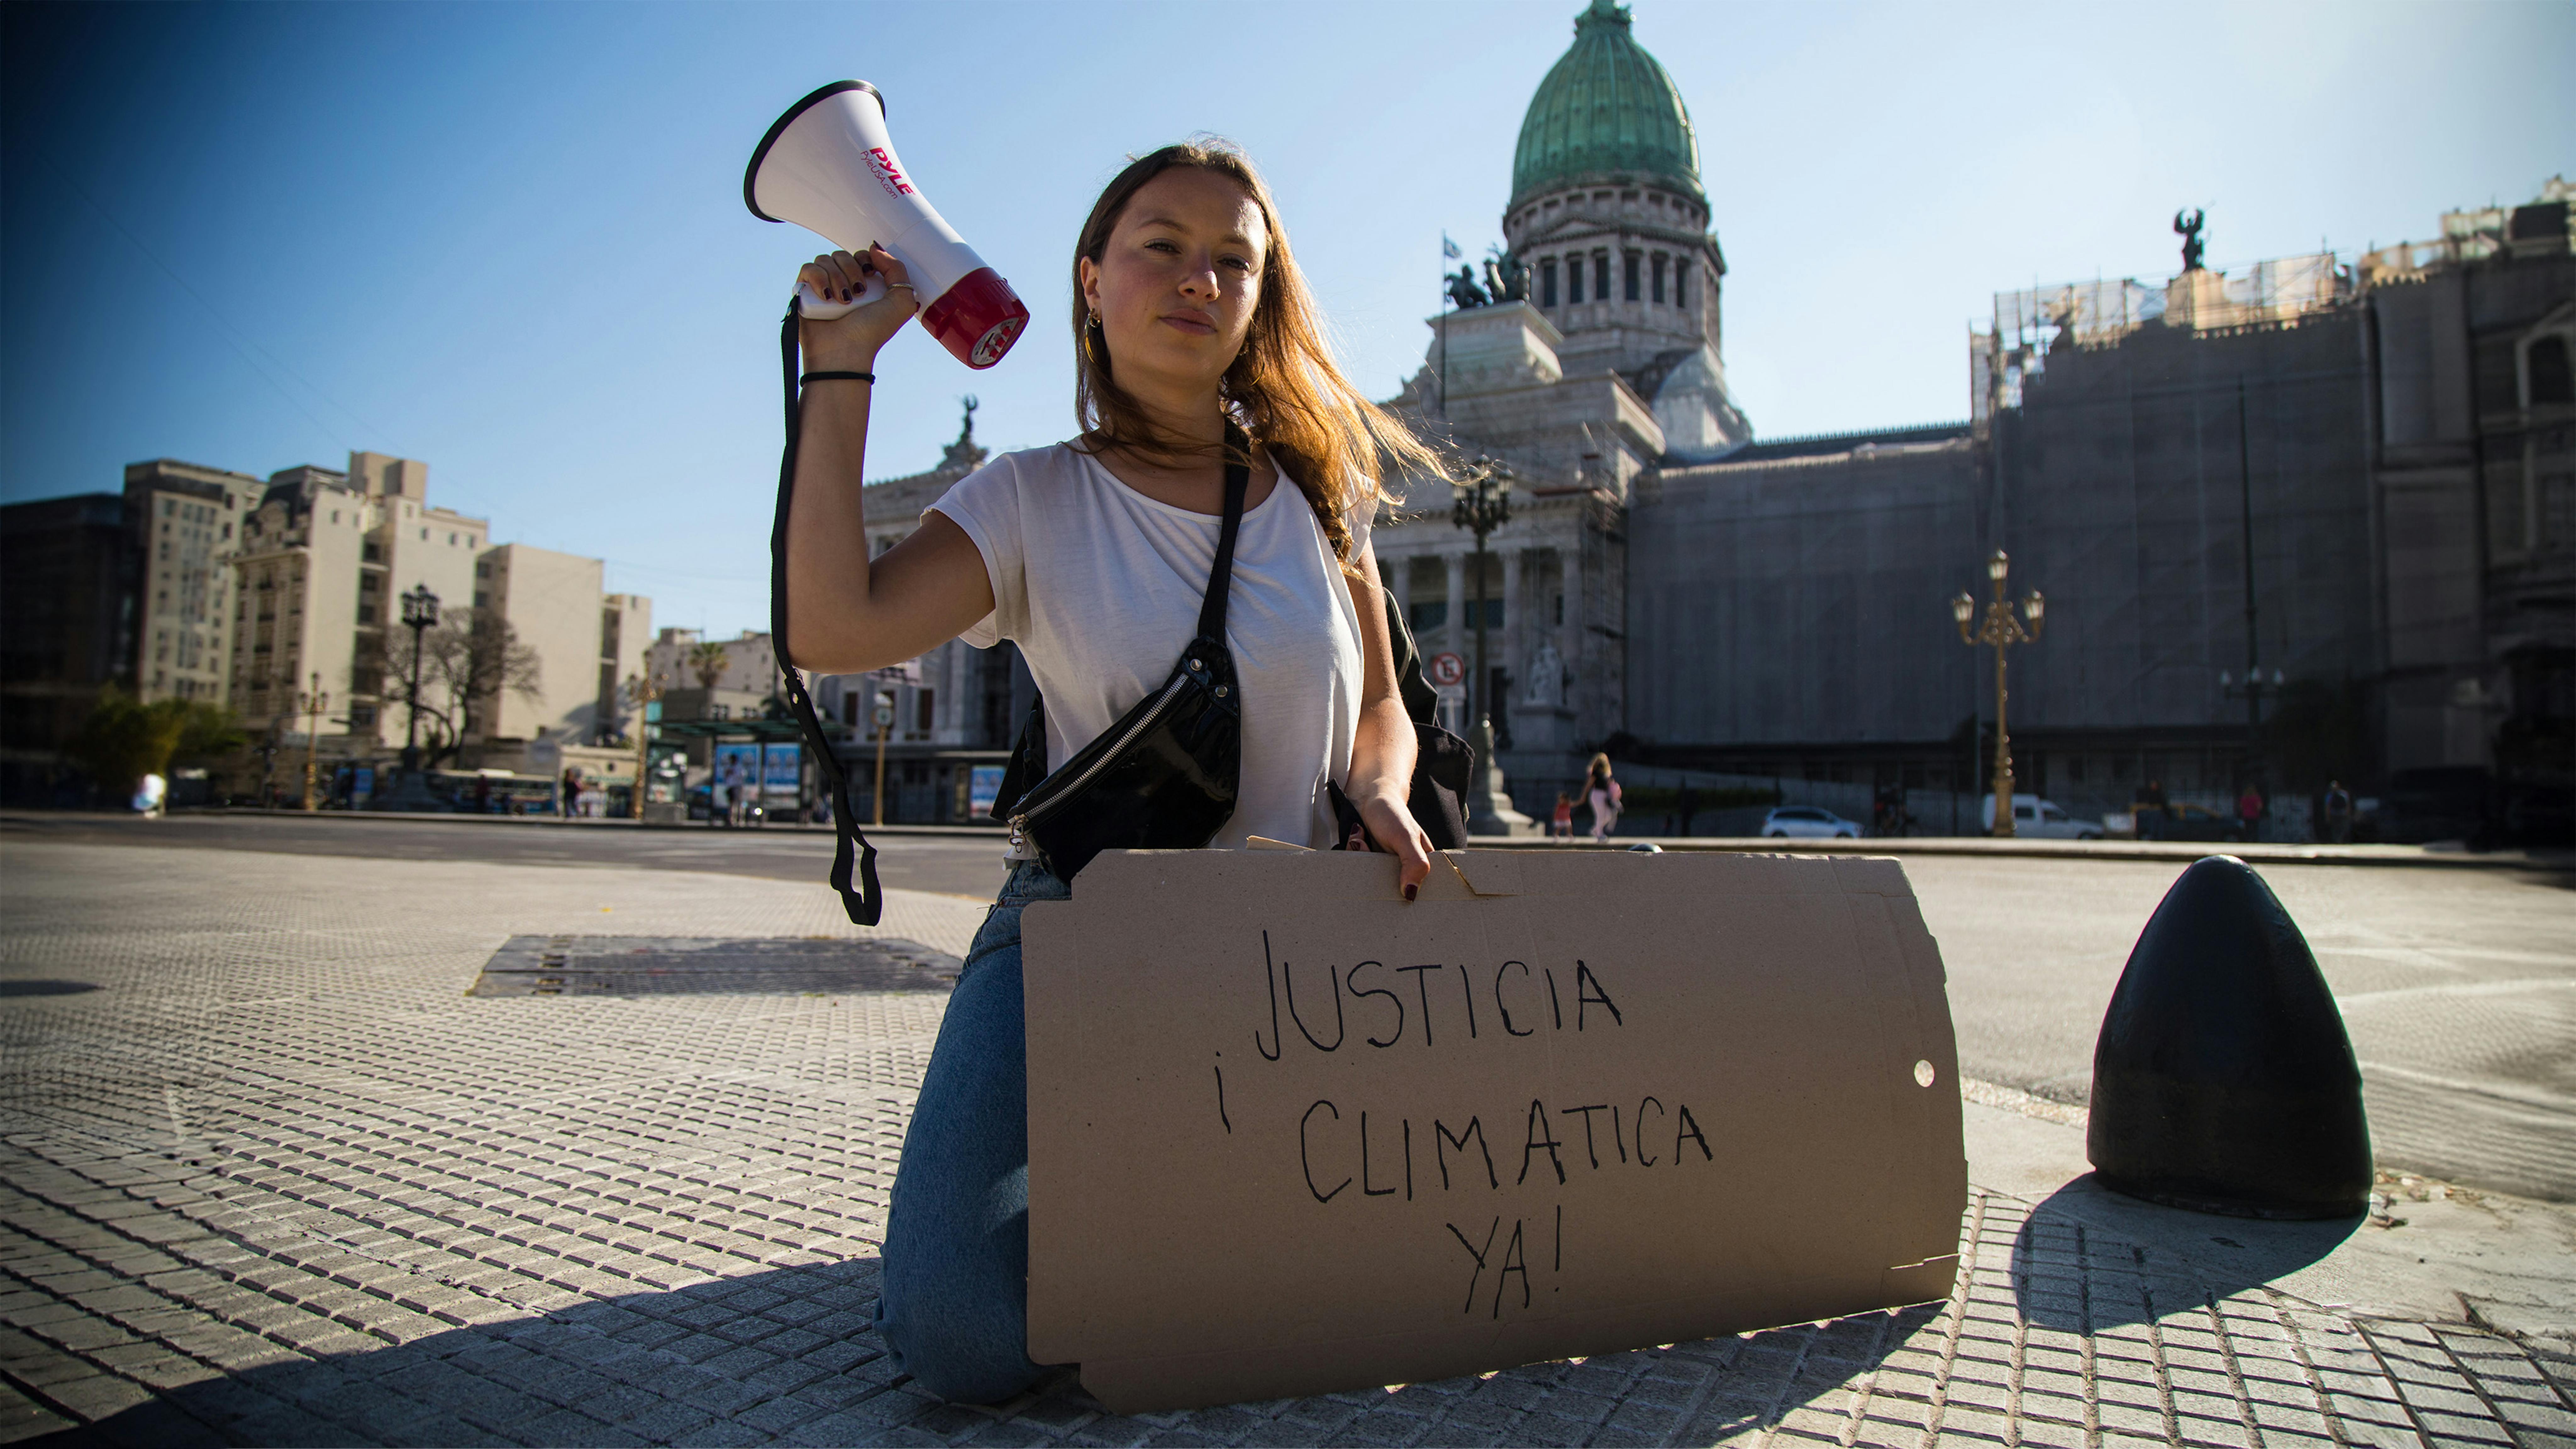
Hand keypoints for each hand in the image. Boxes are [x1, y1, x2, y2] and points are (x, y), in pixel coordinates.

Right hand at [797, 244, 917, 369]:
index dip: (865, 260)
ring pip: (825, 260)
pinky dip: (818, 279)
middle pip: (842, 255)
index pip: (860, 256)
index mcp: (864, 284)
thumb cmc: (871, 332)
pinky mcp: (803, 292)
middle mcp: (842, 284)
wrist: (845, 352)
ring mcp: (822, 287)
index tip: (869, 275)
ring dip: (836, 278)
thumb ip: (898, 270)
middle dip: (852, 270)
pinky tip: (826, 298)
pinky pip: (808, 269)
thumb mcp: (901, 302)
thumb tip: (873, 249)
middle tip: (857, 294)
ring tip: (842, 301)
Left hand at [1349, 787, 1434, 901]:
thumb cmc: (1392, 813)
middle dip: (1373, 872)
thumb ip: (1415, 864)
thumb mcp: (1406, 837)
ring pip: (1368, 880)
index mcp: (1421, 865)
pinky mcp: (1368, 863)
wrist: (1368, 796)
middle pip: (1387, 888)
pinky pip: (1356, 869)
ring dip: (1360, 858)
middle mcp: (1402, 869)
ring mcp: (1383, 867)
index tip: (1388, 877)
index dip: (1402, 892)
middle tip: (1367, 847)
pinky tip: (1357, 838)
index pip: (1417, 891)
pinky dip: (1353, 853)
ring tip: (1361, 839)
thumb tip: (1411, 893)